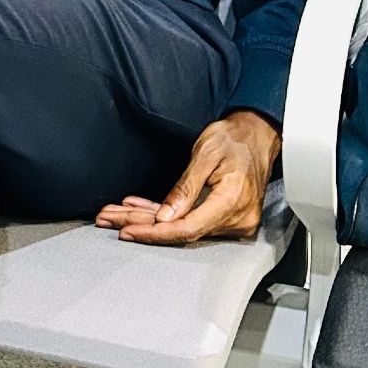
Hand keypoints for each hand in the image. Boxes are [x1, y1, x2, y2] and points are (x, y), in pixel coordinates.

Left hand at [94, 110, 280, 245]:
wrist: (257, 135)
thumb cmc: (235, 139)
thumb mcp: (206, 154)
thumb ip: (185, 188)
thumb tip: (165, 216)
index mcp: (232, 202)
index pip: (186, 228)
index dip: (153, 232)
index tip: (127, 230)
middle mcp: (236, 218)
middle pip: (180, 231)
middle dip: (141, 225)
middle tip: (110, 220)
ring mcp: (232, 221)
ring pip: (181, 227)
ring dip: (148, 220)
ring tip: (117, 215)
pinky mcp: (226, 218)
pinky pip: (191, 221)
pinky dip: (164, 216)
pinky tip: (140, 212)